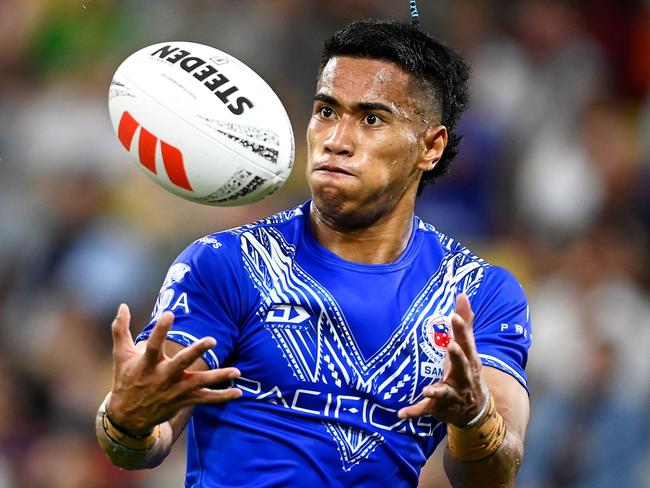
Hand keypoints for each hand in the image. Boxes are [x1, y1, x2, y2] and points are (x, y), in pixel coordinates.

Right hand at [106, 303, 241, 434]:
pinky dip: (222, 397)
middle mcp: (162, 377)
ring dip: (218, 377)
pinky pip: (206, 399)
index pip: (153, 345)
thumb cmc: (126, 380)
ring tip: (236, 371)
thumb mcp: (121, 355)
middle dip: (196, 351)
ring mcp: (175, 390)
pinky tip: (238, 392)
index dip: (160, 330)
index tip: (169, 313)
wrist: (127, 417)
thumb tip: (123, 306)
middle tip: (213, 340)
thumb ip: (120, 330)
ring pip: (199, 382)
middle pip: (182, 363)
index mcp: (147, 364)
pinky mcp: (183, 400)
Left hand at [398, 294, 486, 425]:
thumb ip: (465, 322)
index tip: (454, 317)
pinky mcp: (439, 408)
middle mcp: (462, 377)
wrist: (474, 409)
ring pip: (445, 392)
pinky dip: (414, 411)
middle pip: (461, 365)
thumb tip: (462, 294)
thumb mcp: (468, 348)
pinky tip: (401, 412)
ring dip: (437, 390)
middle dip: (457, 356)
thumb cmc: (467, 370)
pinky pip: (426, 410)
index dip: (461, 330)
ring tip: (428, 389)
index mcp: (468, 360)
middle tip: (451, 345)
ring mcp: (451, 394)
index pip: (466, 343)